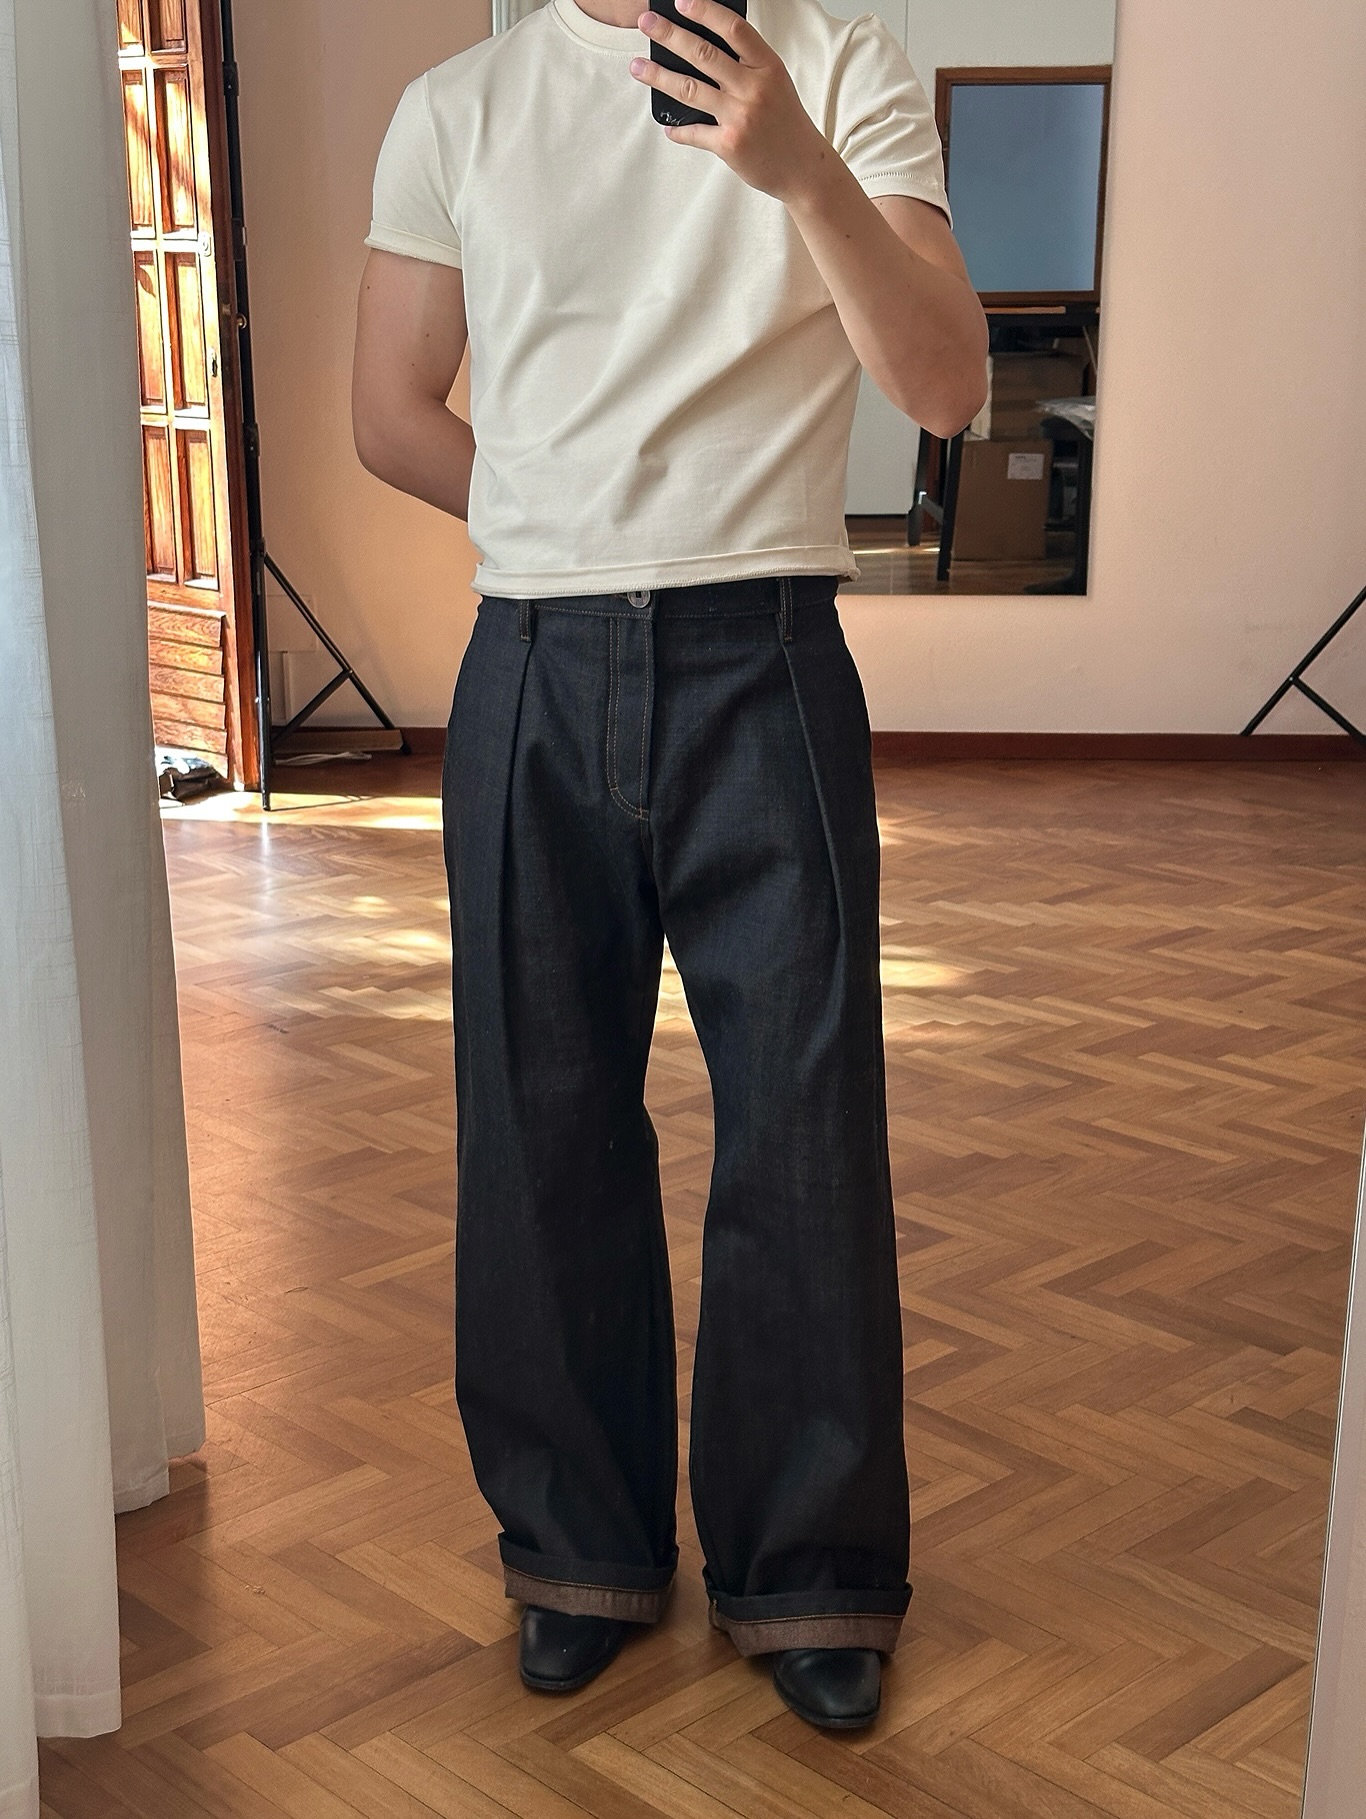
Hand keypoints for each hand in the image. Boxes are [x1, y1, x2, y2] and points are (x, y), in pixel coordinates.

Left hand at [629, 0, 830, 204]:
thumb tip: (705, 49)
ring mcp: (740, 117)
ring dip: (659, 76)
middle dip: (670, 35)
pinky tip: (667, 125)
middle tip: (646, 24)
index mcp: (768, 67)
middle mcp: (754, 88)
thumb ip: (748, 65)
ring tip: (638, 67)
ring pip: (690, 89)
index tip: (681, 2)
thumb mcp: (776, 83)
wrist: (803, 169)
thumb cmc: (787, 123)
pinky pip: (694, 132)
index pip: (733, 29)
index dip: (705, 12)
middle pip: (703, 54)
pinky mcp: (730, 144)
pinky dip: (677, 129)